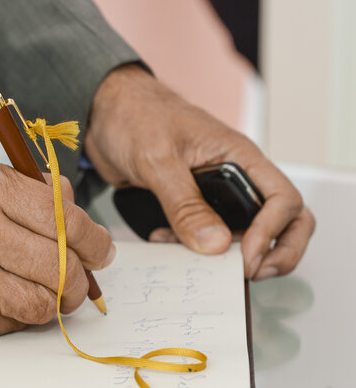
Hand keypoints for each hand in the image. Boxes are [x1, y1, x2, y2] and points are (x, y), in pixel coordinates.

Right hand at [0, 156, 114, 336]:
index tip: (99, 248)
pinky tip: (12, 301)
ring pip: (46, 298)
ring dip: (60, 300)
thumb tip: (72, 212)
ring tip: (55, 294)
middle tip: (83, 277)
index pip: (63, 215)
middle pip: (62, 260)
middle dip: (83, 274)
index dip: (92, 237)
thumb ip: (20, 188)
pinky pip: (15, 319)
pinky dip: (24, 314)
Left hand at [85, 64, 314, 279]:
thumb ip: (184, 203)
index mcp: (239, 157)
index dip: (273, 233)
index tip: (245, 255)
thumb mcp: (158, 160)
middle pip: (281, 221)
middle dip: (273, 253)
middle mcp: (235, 177)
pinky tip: (166, 244)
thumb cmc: (134, 116)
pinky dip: (193, 247)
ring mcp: (214, 193)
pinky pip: (205, 234)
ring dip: (225, 254)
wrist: (103, 114)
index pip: (284, 200)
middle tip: (244, 273)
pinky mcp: (190, 204)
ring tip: (198, 263)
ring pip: (243, 233)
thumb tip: (215, 244)